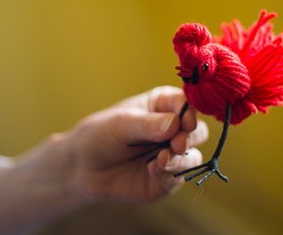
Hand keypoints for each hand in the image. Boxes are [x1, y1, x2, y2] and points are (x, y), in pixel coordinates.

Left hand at [67, 86, 208, 202]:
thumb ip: (148, 124)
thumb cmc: (100, 135)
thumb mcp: (121, 124)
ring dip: (183, 159)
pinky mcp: (167, 178)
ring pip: (194, 156)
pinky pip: (179, 177)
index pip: (187, 104)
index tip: (185, 123)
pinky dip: (169, 174)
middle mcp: (173, 129)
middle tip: (176, 144)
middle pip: (198, 131)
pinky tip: (152, 170)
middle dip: (190, 138)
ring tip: (161, 159)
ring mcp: (171, 154)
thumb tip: (175, 123)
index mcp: (163, 105)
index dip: (190, 113)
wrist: (83, 167)